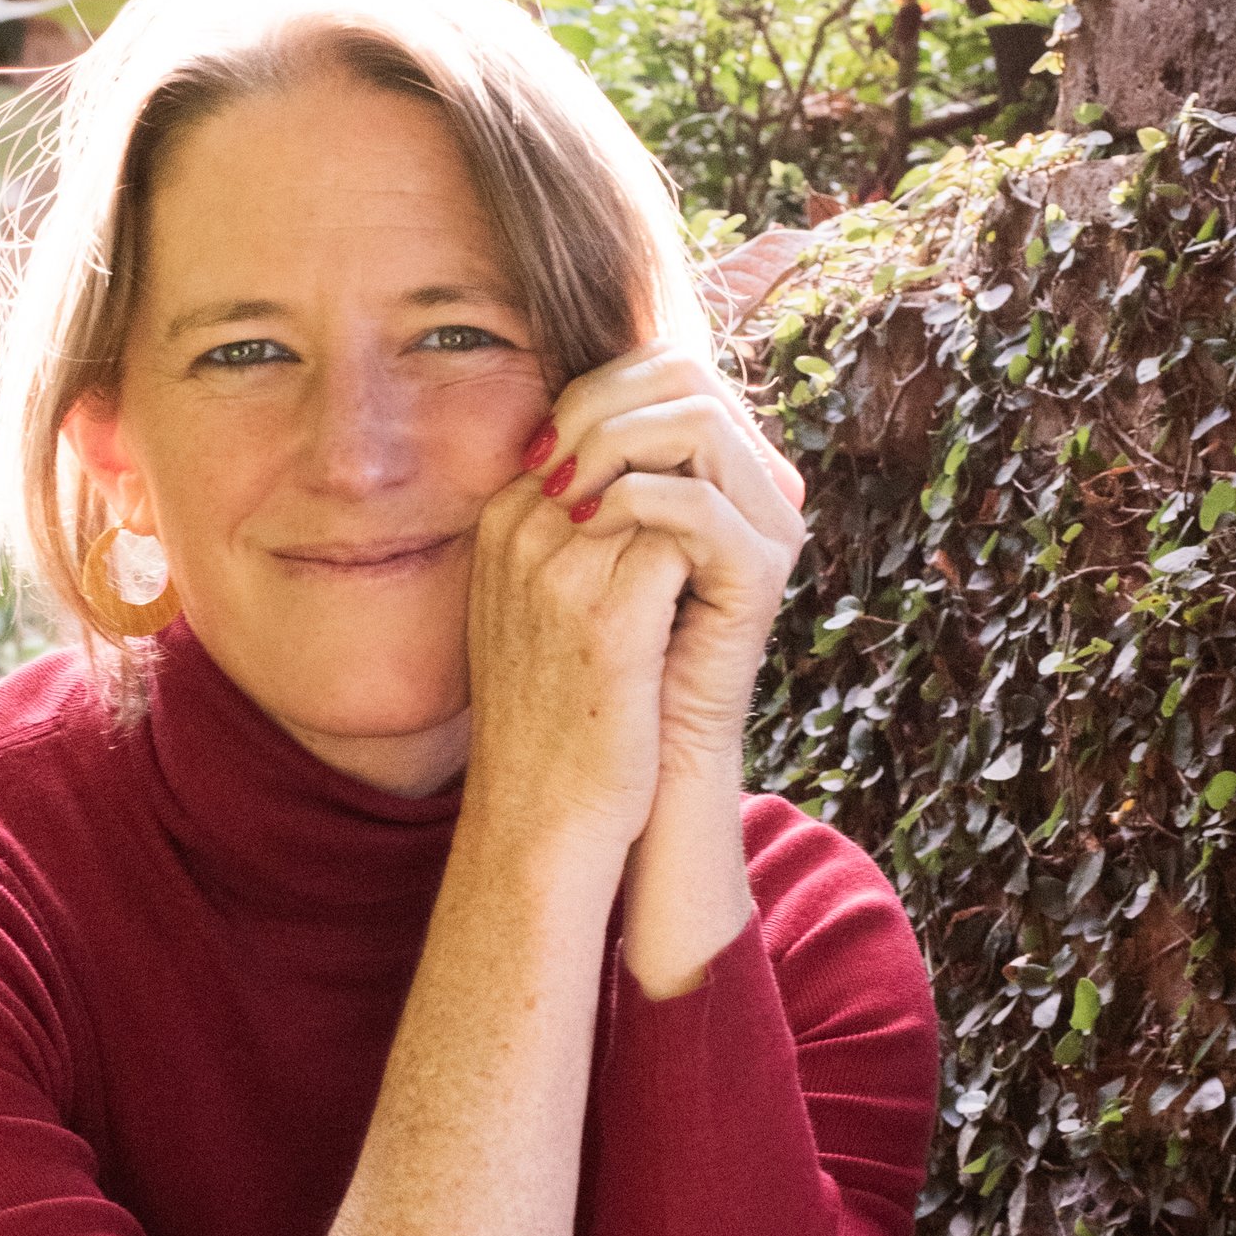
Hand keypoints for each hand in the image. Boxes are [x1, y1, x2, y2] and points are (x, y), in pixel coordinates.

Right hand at [462, 420, 693, 865]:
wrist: (537, 812)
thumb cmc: (545, 712)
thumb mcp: (531, 606)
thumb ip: (566, 537)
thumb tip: (633, 484)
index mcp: (502, 524)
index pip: (586, 423)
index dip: (653, 433)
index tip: (702, 456)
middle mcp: (523, 534)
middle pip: (621, 433)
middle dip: (685, 449)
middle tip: (733, 475)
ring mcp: (561, 571)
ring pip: (657, 473)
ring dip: (705, 492)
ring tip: (732, 526)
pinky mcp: (608, 618)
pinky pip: (681, 532)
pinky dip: (715, 542)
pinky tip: (729, 572)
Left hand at [526, 341, 806, 773]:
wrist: (629, 756)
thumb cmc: (592, 660)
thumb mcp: (574, 549)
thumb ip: (581, 476)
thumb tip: (541, 412)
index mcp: (709, 466)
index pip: (663, 367)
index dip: (590, 390)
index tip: (532, 450)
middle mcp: (747, 482)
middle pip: (687, 374)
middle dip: (601, 404)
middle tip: (544, 461)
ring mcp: (763, 525)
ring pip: (700, 420)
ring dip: (615, 442)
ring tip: (562, 493)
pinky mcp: (760, 573)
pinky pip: (703, 501)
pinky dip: (635, 499)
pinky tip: (586, 526)